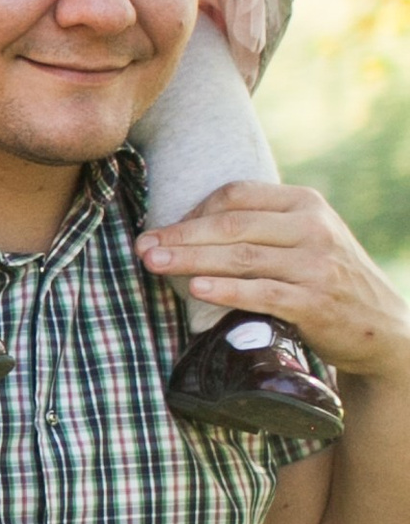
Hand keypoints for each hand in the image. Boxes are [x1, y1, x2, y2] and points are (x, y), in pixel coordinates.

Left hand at [138, 182, 409, 384]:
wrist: (380, 327)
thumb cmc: (327, 280)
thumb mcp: (306, 238)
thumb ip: (264, 226)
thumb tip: (190, 227)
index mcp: (304, 203)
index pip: (236, 196)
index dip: (192, 211)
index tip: (161, 230)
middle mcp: (312, 227)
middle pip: (231, 225)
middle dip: (180, 235)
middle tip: (142, 246)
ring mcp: (315, 264)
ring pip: (240, 257)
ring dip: (190, 260)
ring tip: (154, 264)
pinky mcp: (315, 302)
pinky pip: (262, 292)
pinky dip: (226, 290)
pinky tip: (197, 288)